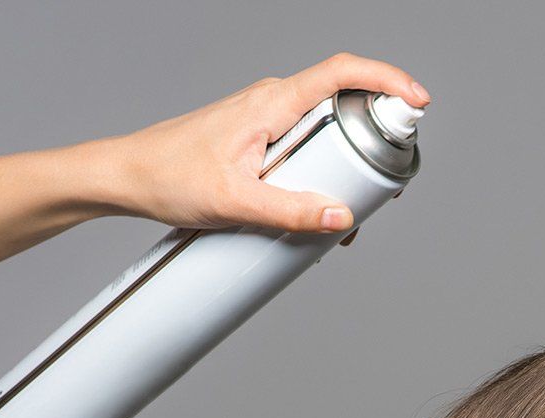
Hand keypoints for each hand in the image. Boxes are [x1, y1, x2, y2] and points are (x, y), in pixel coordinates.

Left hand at [95, 53, 429, 234]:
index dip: (386, 79)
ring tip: (345, 209)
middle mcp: (272, 102)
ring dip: (346, 164)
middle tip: (383, 187)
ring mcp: (266, 119)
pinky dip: (322, 171)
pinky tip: (314, 206)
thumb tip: (341, 217)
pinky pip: (305, 146)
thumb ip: (290, 212)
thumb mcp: (235, 204)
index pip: (341, 72)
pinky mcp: (259, 139)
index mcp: (271, 102)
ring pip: (325, 130)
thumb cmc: (168, 178)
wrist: (126, 177)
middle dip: (374, 140)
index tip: (418, 100)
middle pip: (343, 104)